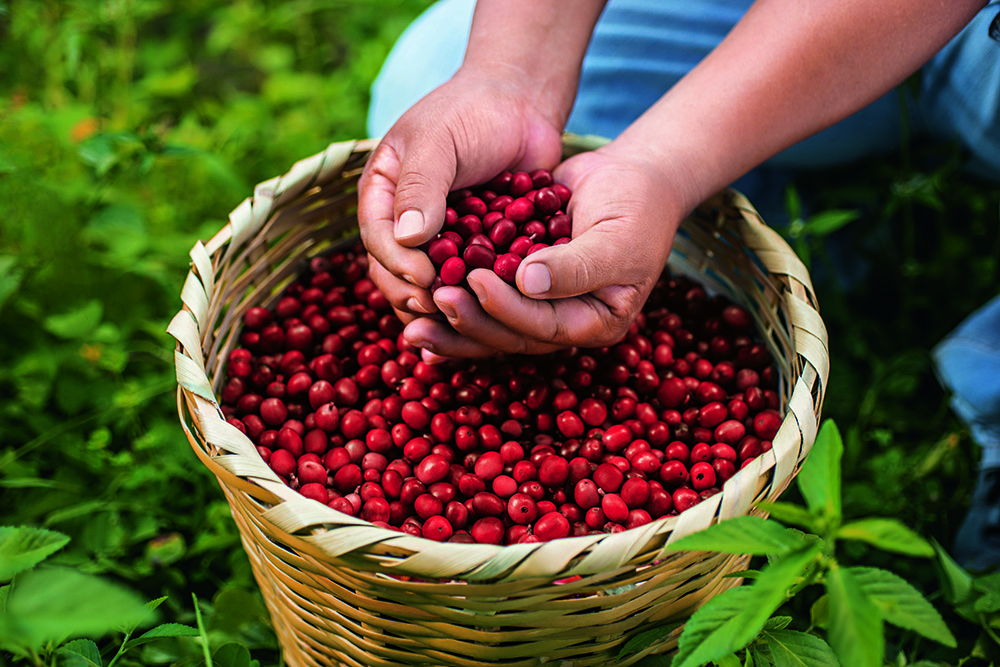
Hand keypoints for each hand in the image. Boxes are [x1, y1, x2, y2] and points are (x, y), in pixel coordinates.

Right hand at [358, 67, 565, 330]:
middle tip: (441, 306)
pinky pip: (464, 282)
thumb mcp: (439, 141)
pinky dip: (471, 299)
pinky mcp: (472, 250)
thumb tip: (407, 238)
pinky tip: (486, 316)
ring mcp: (438, 239)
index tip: (423, 279)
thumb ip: (421, 186)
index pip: (376, 236)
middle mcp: (404, 220)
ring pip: (427, 284)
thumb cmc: (472, 112)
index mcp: (382, 192)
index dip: (395, 263)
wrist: (521, 104)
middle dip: (414, 292)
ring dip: (441, 304)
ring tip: (459, 318)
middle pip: (395, 270)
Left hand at [402, 144, 691, 356]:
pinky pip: (484, 301)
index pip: (543, 326)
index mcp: (596, 322)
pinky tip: (419, 306)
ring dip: (452, 324)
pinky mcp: (520, 286)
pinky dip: (456, 302)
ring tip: (411, 321)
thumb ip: (576, 266)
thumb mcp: (616, 237)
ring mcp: (542, 308)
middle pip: (511, 335)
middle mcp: (566, 324)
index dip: (505, 308)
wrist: (633, 177)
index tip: (472, 281)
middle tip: (429, 301)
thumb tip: (527, 283)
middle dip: (469, 322)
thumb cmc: (637, 205)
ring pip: (491, 325)